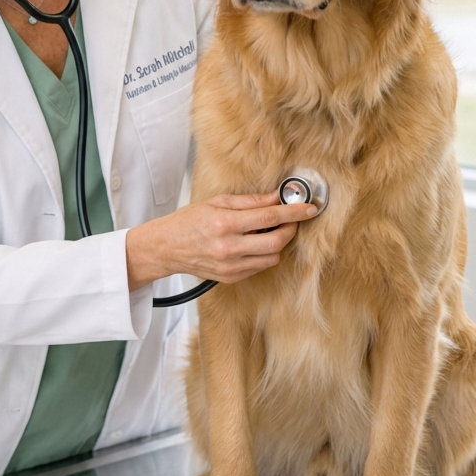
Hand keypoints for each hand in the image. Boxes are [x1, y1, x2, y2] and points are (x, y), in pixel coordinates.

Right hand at [125, 193, 316, 291]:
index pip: (270, 217)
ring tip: (267, 230)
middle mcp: (229, 247)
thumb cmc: (189, 221)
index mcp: (225, 224)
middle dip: (291, 229)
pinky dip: (263, 253)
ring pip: (272, 256)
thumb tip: (276, 197)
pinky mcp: (231, 277)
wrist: (166, 248)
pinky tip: (253, 242)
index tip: (309, 208)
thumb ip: (250, 201)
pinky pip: (260, 266)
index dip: (294, 212)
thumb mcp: (217, 202)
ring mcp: (230, 266)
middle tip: (294, 219)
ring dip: (278, 242)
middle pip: (277, 241)